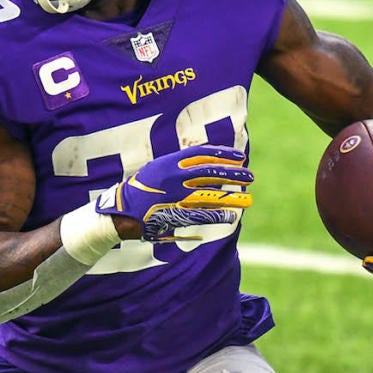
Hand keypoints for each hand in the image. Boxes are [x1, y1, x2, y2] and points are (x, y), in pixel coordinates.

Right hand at [96, 144, 252, 242]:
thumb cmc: (140, 188)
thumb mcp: (157, 168)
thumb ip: (178, 165)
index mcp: (169, 162)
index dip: (223, 155)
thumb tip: (203, 161)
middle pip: (211, 173)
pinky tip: (231, 217)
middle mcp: (174, 177)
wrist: (121, 210)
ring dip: (232, 197)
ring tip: (248, 199)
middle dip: (233, 174)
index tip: (240, 158)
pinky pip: (201, 214)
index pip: (202, 154)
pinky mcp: (175, 214)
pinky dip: (217, 215)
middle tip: (250, 176)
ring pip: (210, 194)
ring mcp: (176, 196)